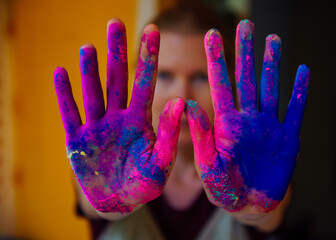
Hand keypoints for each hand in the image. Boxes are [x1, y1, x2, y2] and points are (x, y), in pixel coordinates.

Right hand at [54, 19, 183, 212]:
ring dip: (90, 70)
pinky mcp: (77, 140)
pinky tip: (60, 73)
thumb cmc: (143, 185)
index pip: (145, 83)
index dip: (149, 57)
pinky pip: (70, 114)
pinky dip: (65, 95)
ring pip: (93, 92)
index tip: (153, 30)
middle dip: (117, 52)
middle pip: (117, 79)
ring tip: (89, 47)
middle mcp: (118, 117)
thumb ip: (169, 134)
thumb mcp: (161, 163)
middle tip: (115, 23)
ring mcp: (97, 126)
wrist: (118, 202)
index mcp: (140, 121)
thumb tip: (182, 101)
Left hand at [185, 20, 309, 212]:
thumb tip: (188, 104)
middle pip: (246, 78)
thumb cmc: (223, 189)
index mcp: (226, 124)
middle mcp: (247, 118)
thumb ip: (201, 136)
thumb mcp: (208, 165)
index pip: (220, 85)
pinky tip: (303, 72)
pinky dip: (301, 92)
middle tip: (245, 24)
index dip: (216, 60)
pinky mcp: (288, 137)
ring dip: (272, 64)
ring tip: (272, 39)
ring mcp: (268, 126)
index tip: (210, 35)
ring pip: (271, 87)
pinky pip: (296, 110)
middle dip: (245, 52)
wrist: (248, 204)